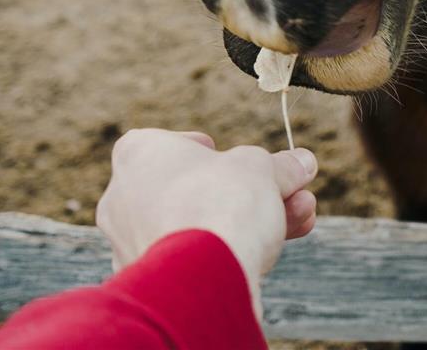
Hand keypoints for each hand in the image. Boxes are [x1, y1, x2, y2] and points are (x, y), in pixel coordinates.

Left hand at [96, 128, 316, 317]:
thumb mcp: (263, 170)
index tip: (231, 158)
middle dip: (249, 191)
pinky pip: (191, 258)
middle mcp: (124, 198)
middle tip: (289, 193)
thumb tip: (302, 163)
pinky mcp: (147, 282)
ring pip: (196, 225)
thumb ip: (280, 167)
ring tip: (299, 218)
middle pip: (195, 188)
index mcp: (138, 154)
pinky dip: (227, 252)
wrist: (206, 275)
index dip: (206, 150)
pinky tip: (270, 250)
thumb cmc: (223, 203)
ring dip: (249, 220)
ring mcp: (131, 243)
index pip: (171, 144)